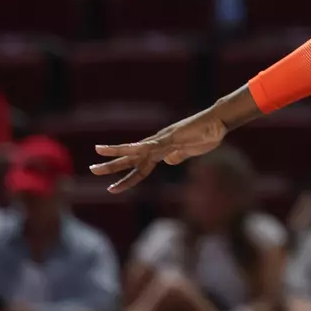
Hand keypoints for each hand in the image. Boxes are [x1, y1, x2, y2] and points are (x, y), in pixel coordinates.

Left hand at [90, 109, 228, 192]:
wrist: (219, 122)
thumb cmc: (207, 136)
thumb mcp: (189, 152)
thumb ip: (178, 155)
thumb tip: (169, 160)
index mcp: (162, 151)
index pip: (140, 167)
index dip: (126, 178)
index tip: (112, 188)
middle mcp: (159, 144)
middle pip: (131, 157)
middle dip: (111, 165)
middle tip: (91, 169)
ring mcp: (164, 140)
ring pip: (137, 148)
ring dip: (117, 152)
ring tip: (99, 151)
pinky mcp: (173, 136)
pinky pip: (155, 144)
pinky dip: (143, 147)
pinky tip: (131, 149)